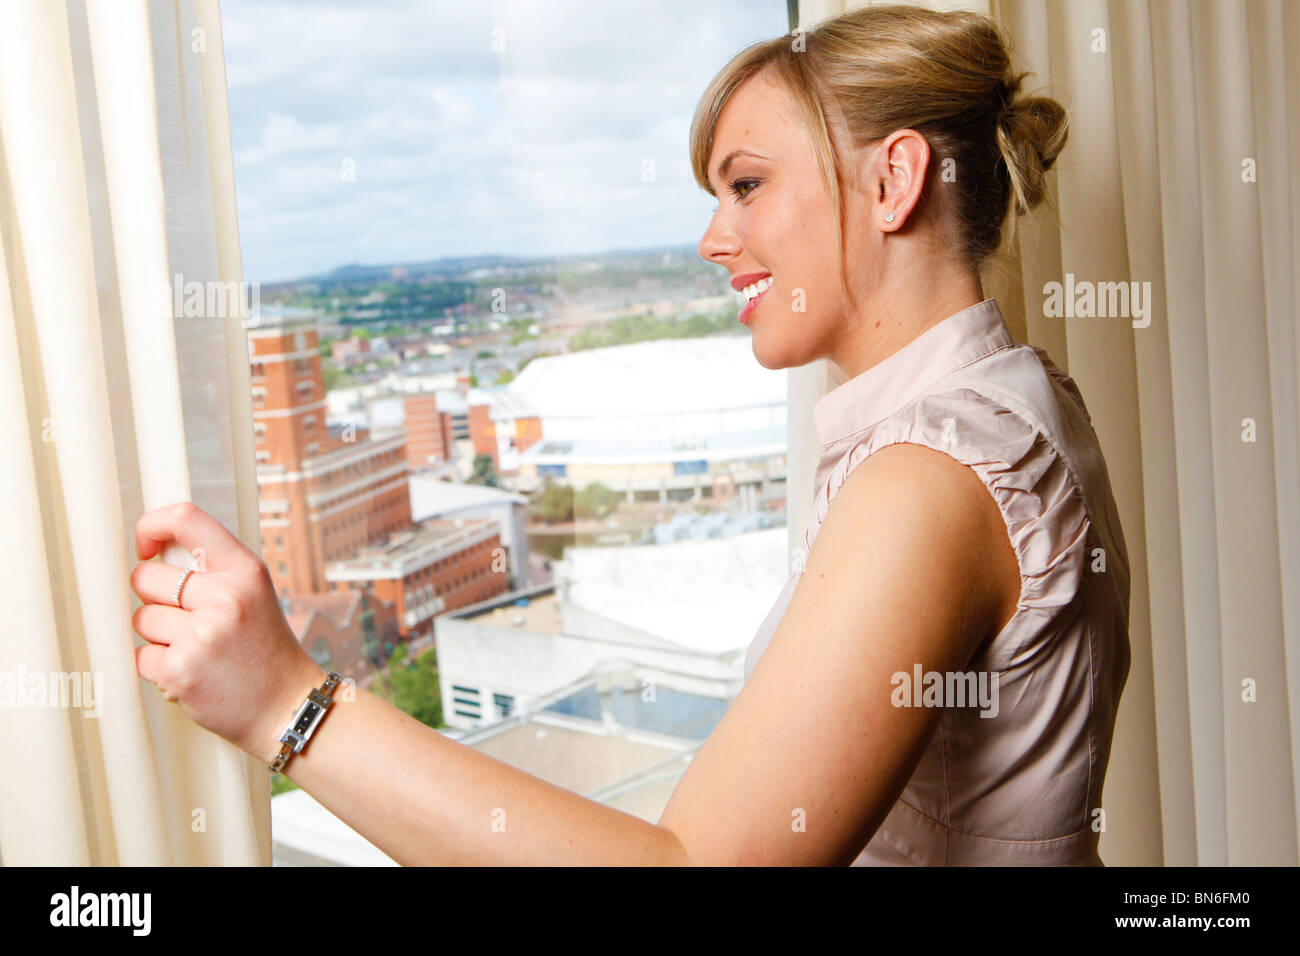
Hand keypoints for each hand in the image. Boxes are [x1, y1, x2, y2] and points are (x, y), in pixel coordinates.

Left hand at [129, 500, 325, 763]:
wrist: (288, 707)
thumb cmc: (266, 651)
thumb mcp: (254, 595)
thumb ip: (213, 571)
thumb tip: (155, 554)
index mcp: (245, 571)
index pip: (185, 519)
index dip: (151, 525)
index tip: (146, 547)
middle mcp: (225, 597)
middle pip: (146, 578)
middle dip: (154, 600)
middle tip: (185, 619)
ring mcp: (202, 635)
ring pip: (141, 619)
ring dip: (159, 637)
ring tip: (196, 650)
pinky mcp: (180, 671)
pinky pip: (141, 656)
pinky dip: (159, 668)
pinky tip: (192, 673)